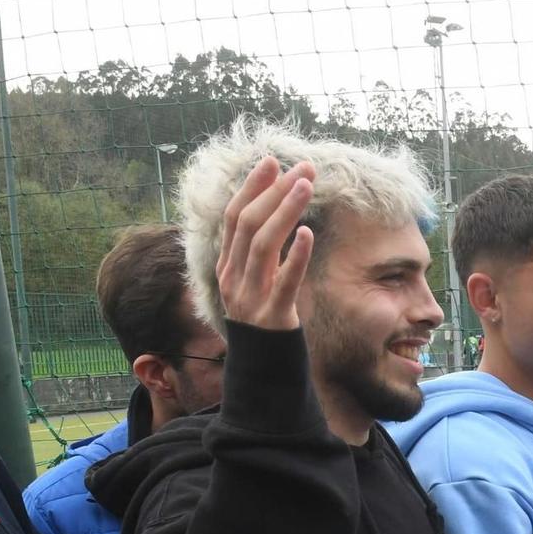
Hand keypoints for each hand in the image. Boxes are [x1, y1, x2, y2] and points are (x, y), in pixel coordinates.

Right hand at [217, 156, 316, 329]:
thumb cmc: (264, 320)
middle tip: (301, 168)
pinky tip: (306, 234)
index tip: (271, 161)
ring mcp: (250, 299)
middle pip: (248, 224)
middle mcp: (233, 279)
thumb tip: (274, 211)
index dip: (251, 187)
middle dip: (274, 191)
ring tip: (306, 186)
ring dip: (285, 211)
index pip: (233, 217)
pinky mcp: (272, 317)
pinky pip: (283, 283)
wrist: (262, 371)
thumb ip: (257, 252)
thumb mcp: (254, 283)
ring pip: (262, 246)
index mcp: (226, 267)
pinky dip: (294, 256)